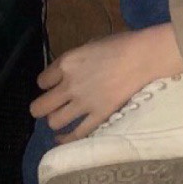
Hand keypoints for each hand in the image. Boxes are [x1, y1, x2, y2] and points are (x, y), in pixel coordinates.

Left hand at [29, 24, 182, 142]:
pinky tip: (63, 139)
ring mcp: (83, 103)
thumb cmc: (120, 44)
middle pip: (40, 106)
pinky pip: (77, 134)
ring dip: (55, 120)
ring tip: (60, 118)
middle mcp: (69, 86)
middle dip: (40, 108)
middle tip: (48, 107)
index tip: (53, 84)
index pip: (42, 81)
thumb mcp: (90, 45)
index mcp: (66, 64)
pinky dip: (67, 139)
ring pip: (54, 121)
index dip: (46, 83)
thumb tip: (70, 71)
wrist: (142, 57)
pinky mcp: (98, 116)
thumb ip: (75, 61)